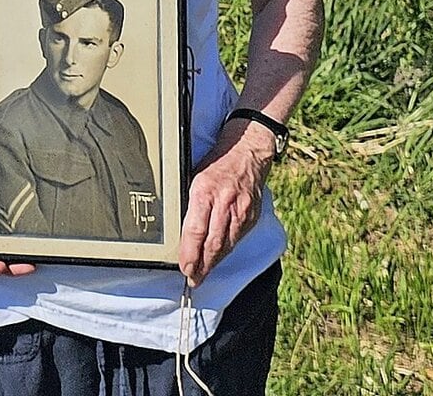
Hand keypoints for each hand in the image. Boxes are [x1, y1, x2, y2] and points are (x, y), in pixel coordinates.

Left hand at [178, 123, 272, 285]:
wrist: (248, 152)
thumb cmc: (217, 164)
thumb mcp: (194, 176)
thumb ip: (190, 203)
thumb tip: (180, 231)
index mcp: (204, 192)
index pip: (195, 231)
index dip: (190, 254)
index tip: (184, 268)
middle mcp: (224, 203)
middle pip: (213, 244)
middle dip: (202, 266)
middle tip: (193, 280)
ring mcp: (241, 211)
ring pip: (227, 245)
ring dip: (214, 263)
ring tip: (203, 275)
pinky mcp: (252, 215)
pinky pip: (238, 238)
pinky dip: (227, 251)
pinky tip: (219, 258)